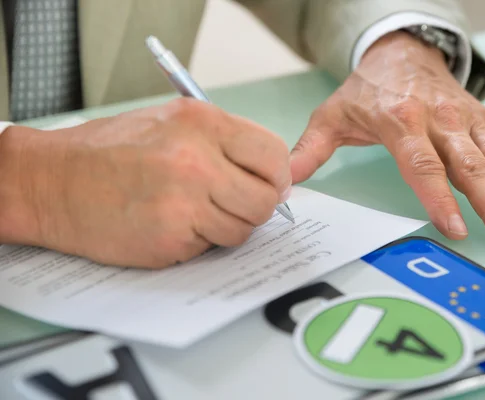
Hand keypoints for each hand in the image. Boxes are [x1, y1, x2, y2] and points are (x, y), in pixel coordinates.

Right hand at [0, 98, 290, 267]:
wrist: (52, 181)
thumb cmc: (110, 151)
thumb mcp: (172, 123)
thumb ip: (225, 144)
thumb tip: (273, 174)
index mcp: (203, 122)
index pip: (274, 155)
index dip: (277, 176)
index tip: (269, 184)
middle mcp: (198, 160)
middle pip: (266, 198)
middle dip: (257, 207)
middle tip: (234, 204)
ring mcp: (186, 201)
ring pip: (243, 229)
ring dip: (226, 227)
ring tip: (194, 213)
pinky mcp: (172, 238)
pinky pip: (211, 247)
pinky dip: (198, 242)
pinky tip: (170, 224)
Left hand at [290, 31, 484, 246]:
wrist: (400, 52)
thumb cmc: (366, 91)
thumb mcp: (332, 115)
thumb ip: (310, 148)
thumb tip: (284, 181)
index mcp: (400, 120)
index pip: (422, 164)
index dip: (439, 196)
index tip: (455, 228)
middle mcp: (439, 118)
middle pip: (469, 165)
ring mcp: (465, 118)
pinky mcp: (482, 119)